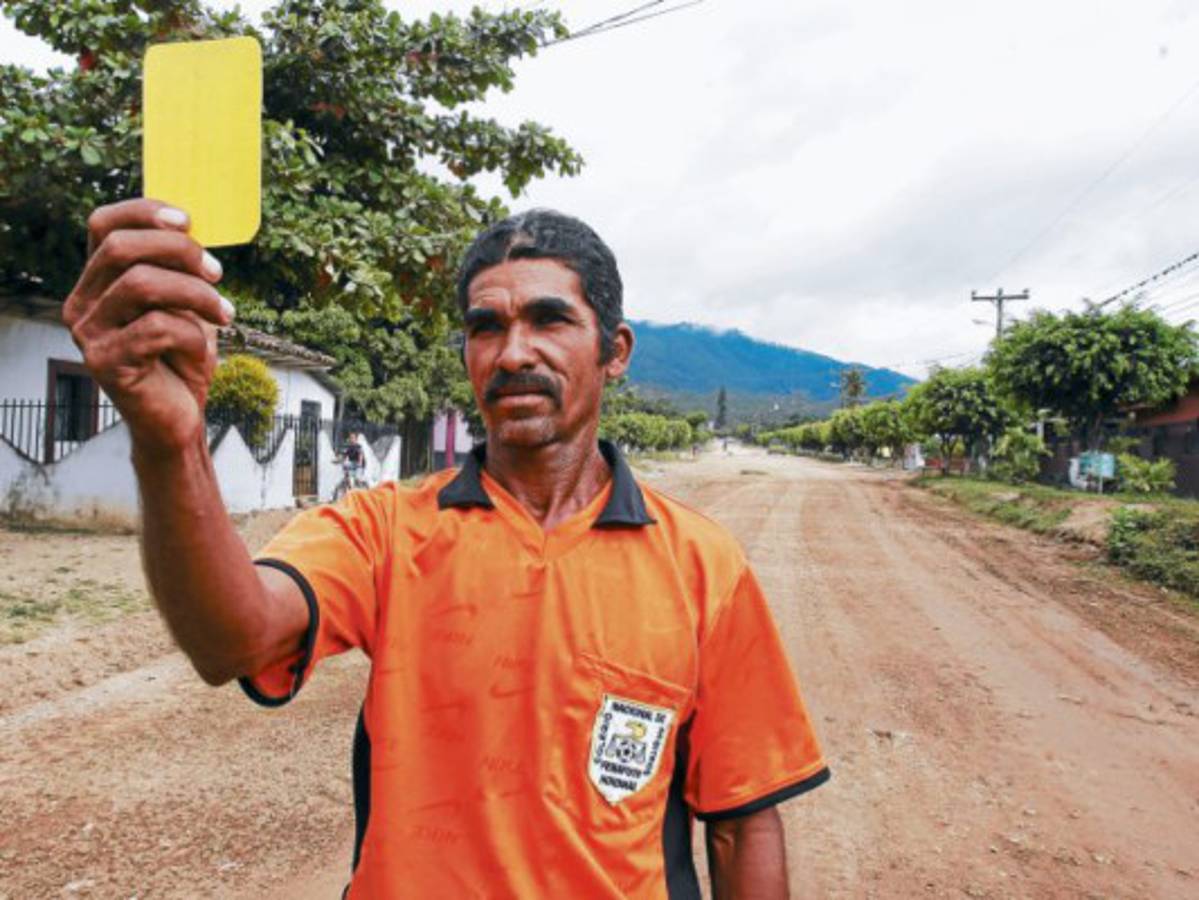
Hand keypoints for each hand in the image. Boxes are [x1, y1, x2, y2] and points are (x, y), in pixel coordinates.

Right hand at [63, 199, 232, 457]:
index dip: (144, 212)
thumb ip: (179, 269)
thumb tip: (195, 226)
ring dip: (196, 293)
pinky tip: (202, 350)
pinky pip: (157, 328)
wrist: (179, 419)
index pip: (103, 225)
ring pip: (142, 284)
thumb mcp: (185, 305)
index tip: (188, 219)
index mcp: (98, 282)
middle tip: (218, 272)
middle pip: (122, 248)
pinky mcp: (106, 363)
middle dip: (180, 251)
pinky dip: (192, 334)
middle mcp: (82, 304)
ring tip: (224, 313)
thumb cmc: (181, 359)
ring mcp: (89, 334)